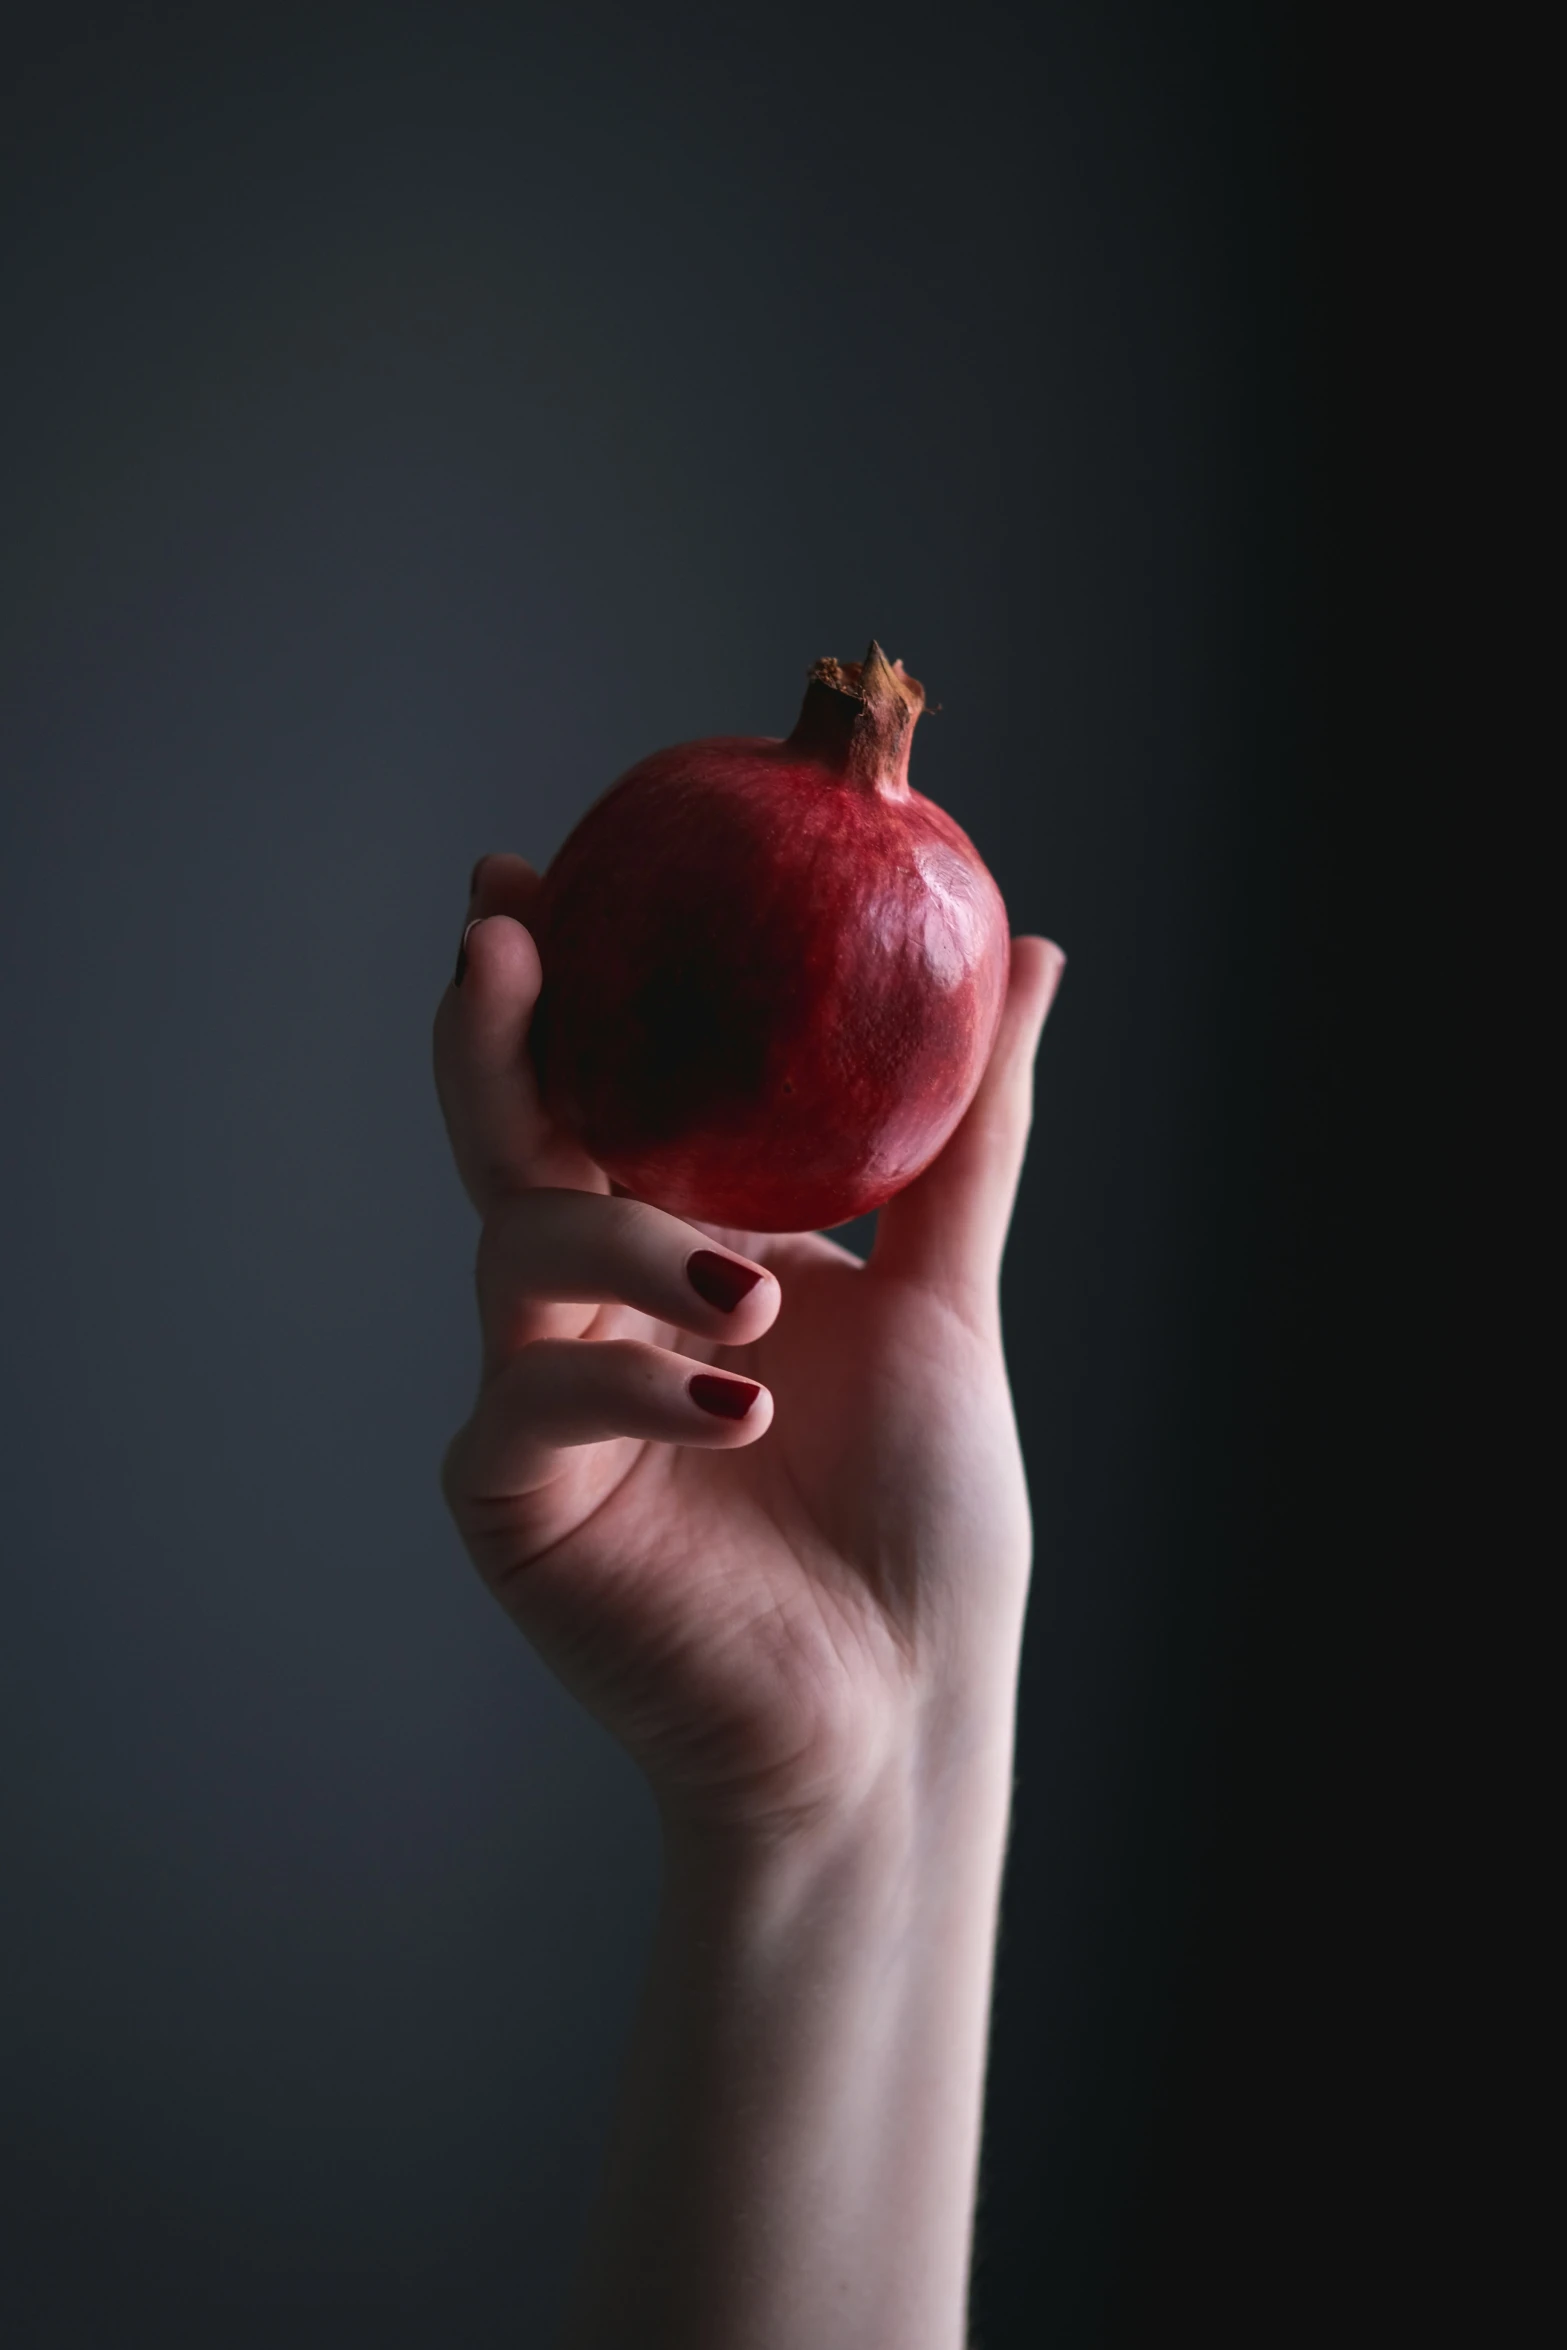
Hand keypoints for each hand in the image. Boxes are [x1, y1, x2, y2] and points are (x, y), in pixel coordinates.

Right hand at [434, 855, 1064, 1843]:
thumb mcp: (946, 1295)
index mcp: (683, 1239)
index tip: (534, 874)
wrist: (892, 1708)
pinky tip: (740, 1399)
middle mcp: (598, 1302)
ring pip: (519, 1247)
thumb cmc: (915, 1516)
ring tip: (753, 1290)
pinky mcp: (515, 1493)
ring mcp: (544, 1392)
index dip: (563, 982)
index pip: (603, 1087)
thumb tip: (1030, 951)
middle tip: (504, 944)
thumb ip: (967, 1130)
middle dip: (496, 1038)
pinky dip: (636, 1382)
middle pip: (512, 1136)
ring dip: (624, 1241)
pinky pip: (537, 1398)